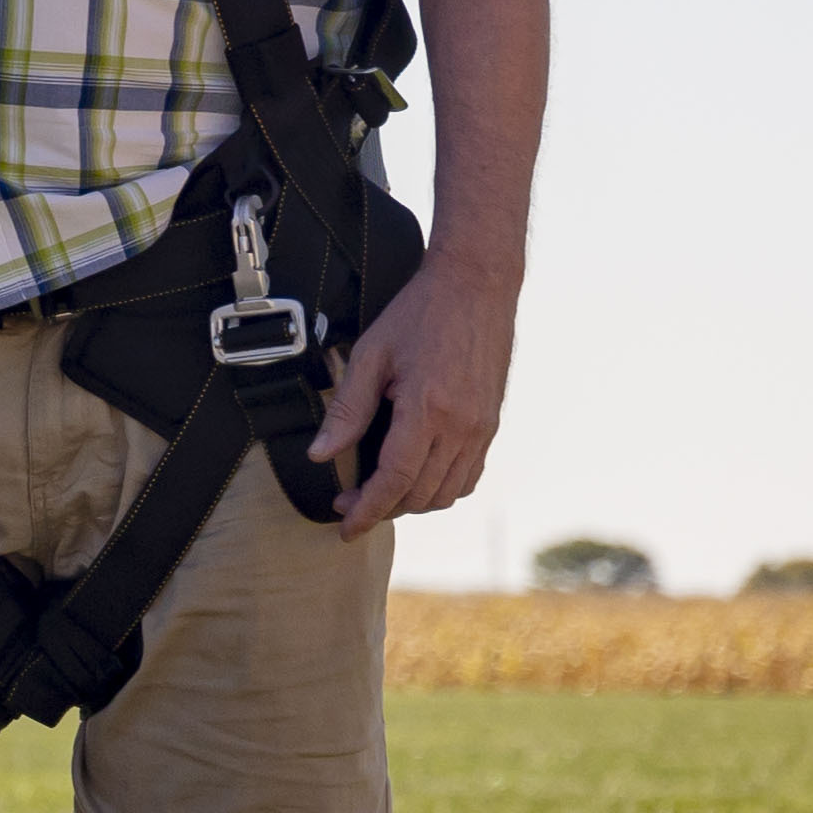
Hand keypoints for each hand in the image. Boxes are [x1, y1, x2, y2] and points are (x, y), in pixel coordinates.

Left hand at [316, 254, 517, 538]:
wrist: (476, 286)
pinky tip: (416, 478)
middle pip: (420, 494)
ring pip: (447, 492)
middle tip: (349, 504)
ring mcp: (481, 428)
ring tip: (379, 494)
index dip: (367, 510)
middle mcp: (461, 426)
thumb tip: (321, 456)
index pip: (394, 480)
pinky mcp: (491, 424)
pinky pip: (469, 476)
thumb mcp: (371, 355)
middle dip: (382, 509)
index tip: (345, 527)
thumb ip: (346, 411)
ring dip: (411, 503)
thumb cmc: (419, 314)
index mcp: (427, 409)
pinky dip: (441, 488)